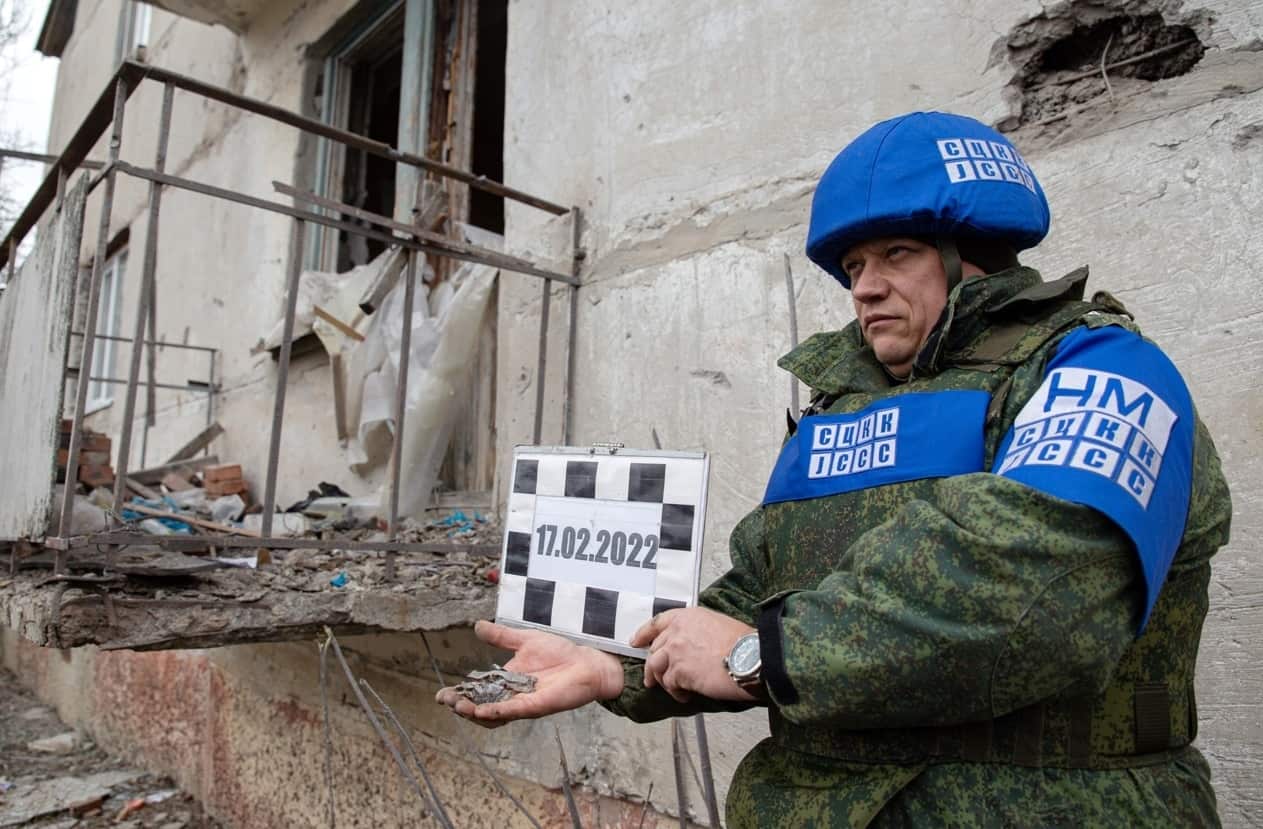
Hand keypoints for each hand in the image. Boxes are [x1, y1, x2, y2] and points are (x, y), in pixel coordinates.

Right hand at [434, 620, 623, 727]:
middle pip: (480, 708)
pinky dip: (497, 711)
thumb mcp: (524, 640)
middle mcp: (512, 696)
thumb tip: (478, 626)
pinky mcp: (537, 706)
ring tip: (459, 708)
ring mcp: (524, 703)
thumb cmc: (560, 653)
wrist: (587, 662)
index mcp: (507, 682)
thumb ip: (501, 636)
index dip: (459, 695)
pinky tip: (482, 710)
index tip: (442, 695)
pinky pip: (514, 711)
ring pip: (494, 715)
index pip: (477, 693)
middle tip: (445, 701)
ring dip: (475, 713)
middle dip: (461, 706)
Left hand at [631, 608, 756, 702]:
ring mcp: (675, 651)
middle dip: (653, 667)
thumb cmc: (743, 643)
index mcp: (687, 616)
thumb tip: (692, 645)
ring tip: (675, 689)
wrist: (750, 657)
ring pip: (656, 669)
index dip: (643, 634)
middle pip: (654, 650)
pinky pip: (670, 685)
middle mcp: (677, 631)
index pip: (656, 623)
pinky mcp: (679, 672)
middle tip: (654, 678)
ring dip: (663, 682)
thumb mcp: (718, 624)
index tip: (636, 642)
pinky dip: (677, 693)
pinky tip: (687, 694)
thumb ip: (697, 631)